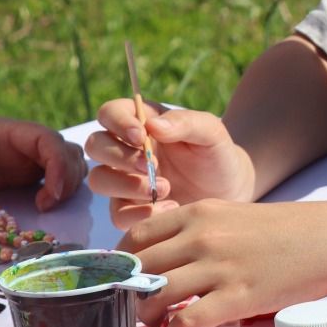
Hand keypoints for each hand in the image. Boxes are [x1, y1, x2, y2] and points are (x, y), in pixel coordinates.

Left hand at [0, 112, 85, 210]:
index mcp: (13, 131)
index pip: (50, 141)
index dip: (59, 164)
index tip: (53, 191)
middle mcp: (28, 144)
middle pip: (69, 153)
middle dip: (69, 178)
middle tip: (47, 203)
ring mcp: (30, 158)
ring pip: (70, 164)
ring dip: (70, 184)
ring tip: (46, 204)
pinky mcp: (28, 173)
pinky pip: (59, 177)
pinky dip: (62, 190)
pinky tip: (43, 203)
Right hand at [84, 100, 254, 229]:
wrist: (231, 189)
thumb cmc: (216, 154)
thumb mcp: (210, 133)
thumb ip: (185, 123)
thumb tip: (153, 126)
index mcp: (142, 123)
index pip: (110, 112)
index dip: (117, 122)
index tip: (140, 136)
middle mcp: (126, 150)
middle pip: (95, 145)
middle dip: (120, 156)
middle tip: (151, 165)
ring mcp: (124, 180)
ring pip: (98, 179)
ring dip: (126, 185)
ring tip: (166, 188)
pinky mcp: (130, 209)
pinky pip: (117, 214)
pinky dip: (140, 213)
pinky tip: (170, 207)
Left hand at [120, 198, 326, 326]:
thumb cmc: (290, 229)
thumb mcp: (237, 216)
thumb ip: (202, 230)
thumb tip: (170, 258)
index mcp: (200, 212)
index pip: (137, 237)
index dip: (125, 263)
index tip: (129, 278)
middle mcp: (202, 237)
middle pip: (140, 269)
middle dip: (132, 292)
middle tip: (139, 306)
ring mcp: (218, 268)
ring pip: (155, 297)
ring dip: (149, 317)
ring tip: (159, 324)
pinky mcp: (237, 298)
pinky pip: (185, 322)